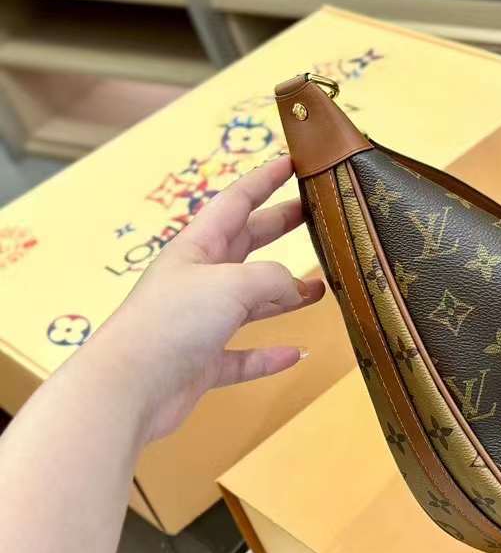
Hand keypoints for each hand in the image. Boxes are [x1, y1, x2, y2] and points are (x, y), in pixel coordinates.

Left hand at [87, 155, 324, 442]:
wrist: (127, 389)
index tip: (294, 163)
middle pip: (247, 245)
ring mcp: (199, 323)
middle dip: (280, 228)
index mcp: (197, 248)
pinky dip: (268, 354)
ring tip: (320, 289)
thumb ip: (274, 278)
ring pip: (250, 302)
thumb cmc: (173, 321)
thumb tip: (298, 288)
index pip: (236, 202)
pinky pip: (242, 355)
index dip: (264, 180)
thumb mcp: (232, 283)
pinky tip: (295, 354)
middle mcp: (199, 280)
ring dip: (284, 295)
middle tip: (317, 217)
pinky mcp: (202, 364)